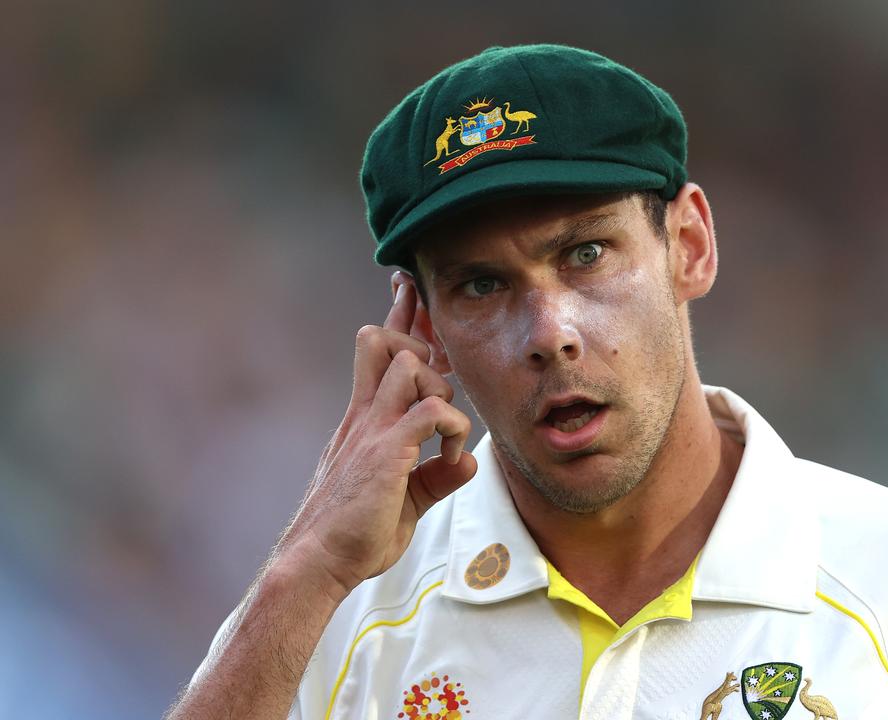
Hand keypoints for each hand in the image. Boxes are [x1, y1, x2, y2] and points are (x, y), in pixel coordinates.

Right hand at [275, 272, 476, 597]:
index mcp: (362, 421)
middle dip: (419, 333)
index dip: (396, 316)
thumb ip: (434, 478)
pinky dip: (452, 427)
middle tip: (438, 363)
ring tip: (443, 427)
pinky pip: (432, 411)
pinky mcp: (386, 451)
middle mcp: (364, 417)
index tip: (405, 284)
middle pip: (387, 340)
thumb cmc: (354, 537)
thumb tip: (467, 462)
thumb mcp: (404, 501)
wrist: (316, 564)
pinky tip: (449, 459)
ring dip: (439, 384)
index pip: (378, 354)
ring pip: (409, 363)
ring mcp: (373, 431)